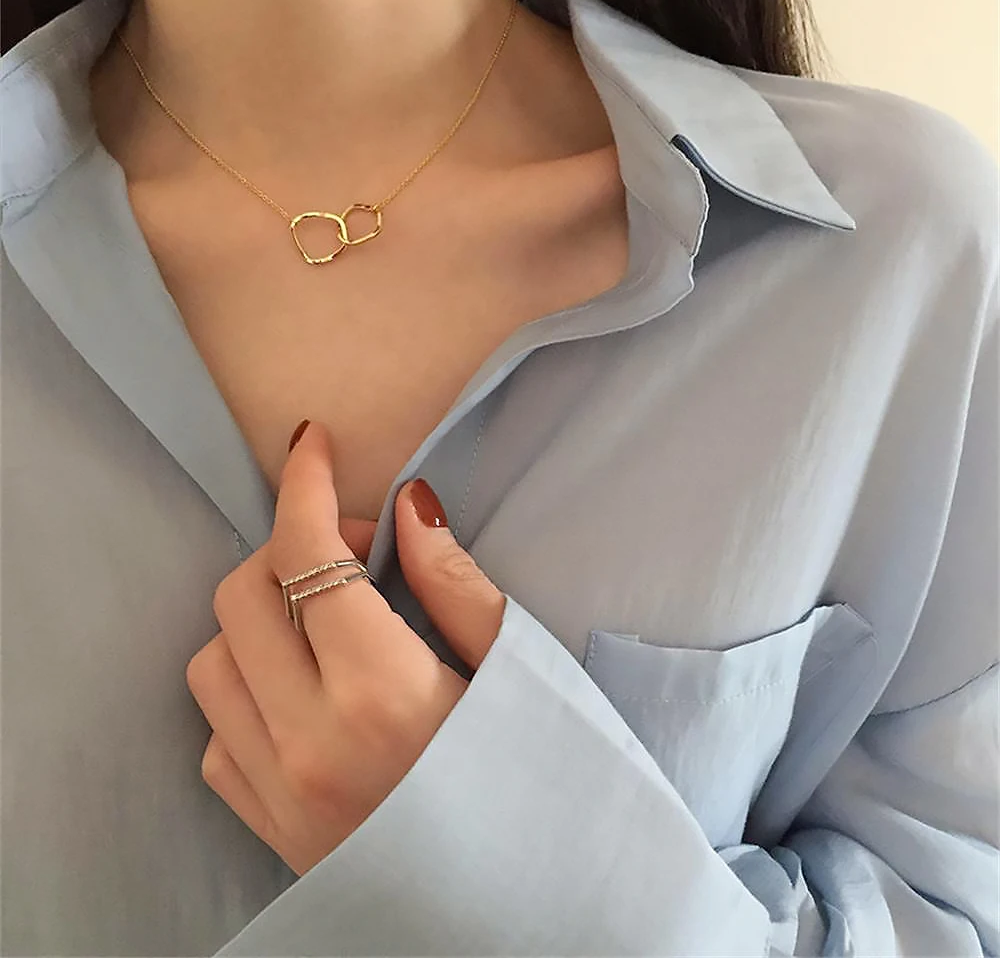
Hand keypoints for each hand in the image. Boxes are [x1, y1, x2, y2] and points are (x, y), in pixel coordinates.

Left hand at [185, 421, 505, 874]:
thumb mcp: (518, 674)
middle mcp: (310, 739)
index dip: (305, 484)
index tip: (311, 444)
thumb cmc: (539, 784)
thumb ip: (455, 584)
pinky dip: (246, 689)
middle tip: (358, 552)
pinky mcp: (269, 825)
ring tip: (325, 620)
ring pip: (211, 659)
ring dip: (259, 616)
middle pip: (244, 593)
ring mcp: (279, 789)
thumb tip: (409, 503)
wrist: (529, 912)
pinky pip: (216, 734)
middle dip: (290, 544)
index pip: (310, 554)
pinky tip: (304, 690)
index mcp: (381, 691)